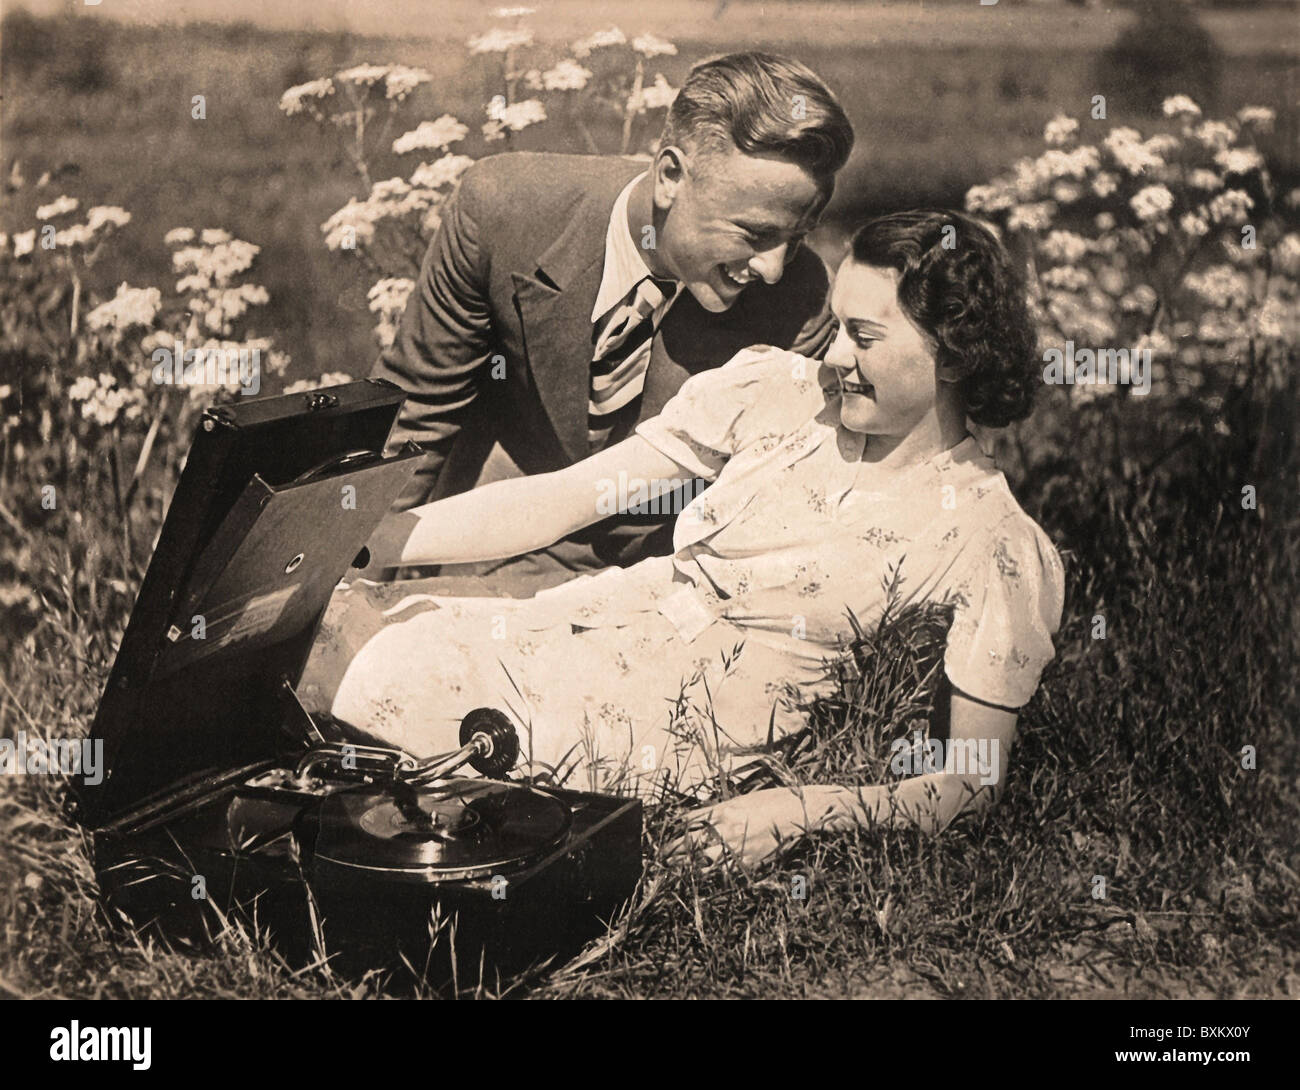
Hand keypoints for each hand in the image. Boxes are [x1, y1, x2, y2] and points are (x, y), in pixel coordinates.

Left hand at [667, 788, 811, 868]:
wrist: (803, 812)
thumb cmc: (775, 802)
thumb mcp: (743, 800)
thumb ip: (722, 810)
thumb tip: (702, 819)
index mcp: (723, 809)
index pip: (687, 821)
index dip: (672, 830)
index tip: (661, 836)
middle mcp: (725, 828)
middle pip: (688, 843)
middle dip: (670, 852)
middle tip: (658, 859)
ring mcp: (737, 847)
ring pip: (701, 862)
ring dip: (684, 869)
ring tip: (670, 874)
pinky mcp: (749, 863)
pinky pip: (722, 874)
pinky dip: (709, 878)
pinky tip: (698, 883)